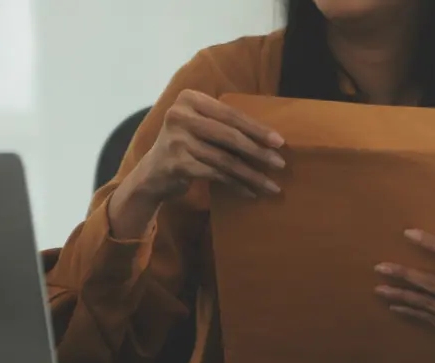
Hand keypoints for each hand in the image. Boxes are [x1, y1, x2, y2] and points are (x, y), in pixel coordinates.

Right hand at [110, 89, 286, 238]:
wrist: (153, 173)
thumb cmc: (187, 146)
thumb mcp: (201, 126)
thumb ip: (225, 124)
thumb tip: (271, 138)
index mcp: (189, 98)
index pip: (231, 114)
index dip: (257, 129)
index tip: (280, 142)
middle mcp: (179, 115)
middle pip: (230, 136)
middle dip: (259, 152)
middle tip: (280, 164)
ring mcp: (176, 139)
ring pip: (225, 159)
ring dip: (252, 175)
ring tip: (272, 186)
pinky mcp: (176, 163)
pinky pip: (216, 175)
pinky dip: (237, 185)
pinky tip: (251, 193)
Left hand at [374, 230, 434, 362]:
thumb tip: (434, 254)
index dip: (432, 244)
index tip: (409, 234)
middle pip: (434, 284)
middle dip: (404, 274)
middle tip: (381, 267)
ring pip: (427, 304)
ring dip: (401, 295)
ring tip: (380, 288)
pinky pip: (430, 320)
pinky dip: (412, 311)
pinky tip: (396, 305)